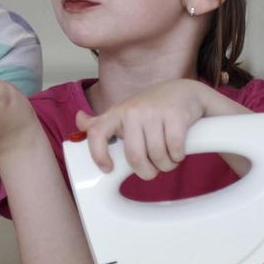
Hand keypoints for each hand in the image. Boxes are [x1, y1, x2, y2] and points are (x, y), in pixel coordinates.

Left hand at [75, 79, 214, 179]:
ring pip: (157, 156)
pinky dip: (178, 156)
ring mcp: (154, 112)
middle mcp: (133, 111)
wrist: (184, 92)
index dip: (98, 155)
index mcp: (117, 114)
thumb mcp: (124, 113)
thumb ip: (101, 122)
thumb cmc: (151, 108)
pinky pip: (175, 149)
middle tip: (154, 169)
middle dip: (147, 171)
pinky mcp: (176, 115)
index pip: (97, 134)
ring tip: (168, 159)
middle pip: (134, 157)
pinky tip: (178, 152)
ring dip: (166, 165)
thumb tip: (78, 121)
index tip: (108, 169)